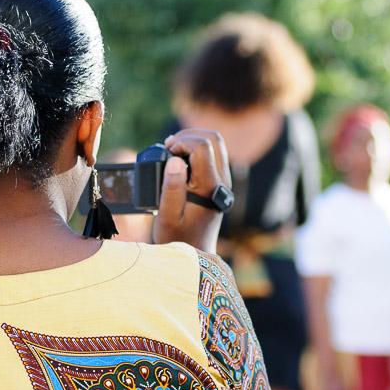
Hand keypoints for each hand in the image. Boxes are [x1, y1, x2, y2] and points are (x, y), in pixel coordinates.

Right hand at [153, 129, 231, 252]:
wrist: (195, 254)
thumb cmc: (178, 237)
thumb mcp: (167, 216)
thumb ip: (171, 188)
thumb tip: (176, 160)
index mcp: (210, 187)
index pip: (202, 146)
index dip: (181, 141)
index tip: (166, 152)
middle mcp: (222, 181)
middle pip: (214, 138)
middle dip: (188, 135)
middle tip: (169, 147)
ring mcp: (224, 181)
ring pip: (216, 143)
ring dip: (193, 140)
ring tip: (172, 151)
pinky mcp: (220, 182)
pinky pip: (213, 154)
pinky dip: (196, 149)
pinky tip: (180, 159)